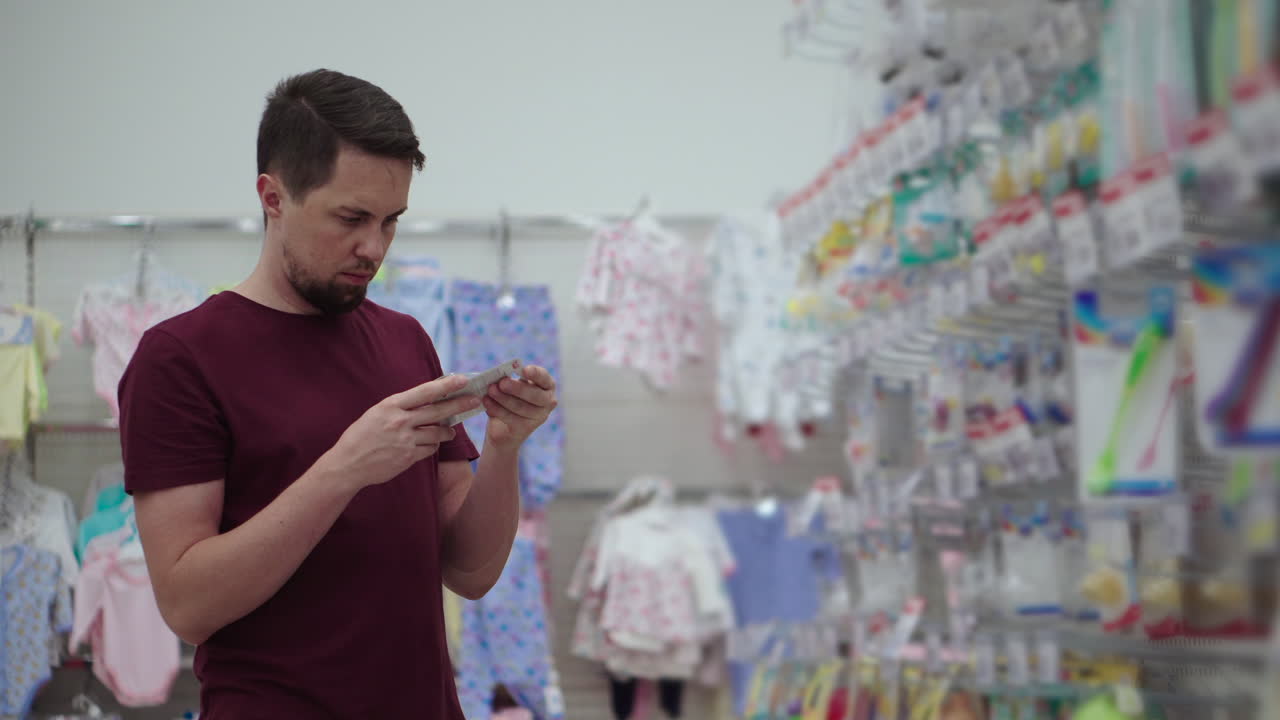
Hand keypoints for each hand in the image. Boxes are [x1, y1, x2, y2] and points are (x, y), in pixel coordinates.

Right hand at [323, 375, 482, 491]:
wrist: (347, 464)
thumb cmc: (362, 435)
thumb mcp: (377, 413)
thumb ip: (401, 406)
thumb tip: (428, 399)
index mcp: (391, 405)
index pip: (425, 392)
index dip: (446, 385)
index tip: (463, 379)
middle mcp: (400, 421)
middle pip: (438, 412)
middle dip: (460, 405)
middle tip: (475, 401)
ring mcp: (405, 440)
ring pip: (438, 433)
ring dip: (446, 432)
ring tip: (450, 431)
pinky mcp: (408, 457)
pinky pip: (430, 450)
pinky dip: (432, 447)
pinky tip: (428, 445)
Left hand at [482, 364, 557, 451]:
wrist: (504, 427)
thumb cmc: (510, 398)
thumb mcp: (512, 386)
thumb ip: (509, 380)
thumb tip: (498, 378)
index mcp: (546, 385)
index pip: (544, 378)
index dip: (535, 374)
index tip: (524, 369)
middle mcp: (548, 401)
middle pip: (535, 395)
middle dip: (517, 388)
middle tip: (501, 383)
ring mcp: (539, 417)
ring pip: (521, 407)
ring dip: (503, 399)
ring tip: (489, 392)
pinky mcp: (526, 428)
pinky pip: (512, 419)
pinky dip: (497, 410)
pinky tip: (487, 405)